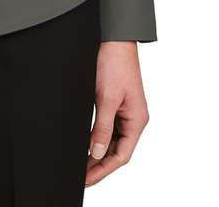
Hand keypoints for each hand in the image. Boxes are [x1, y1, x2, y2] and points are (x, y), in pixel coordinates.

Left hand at [85, 40, 148, 186]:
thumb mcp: (106, 98)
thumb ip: (103, 128)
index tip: (86, 179)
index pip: (122, 155)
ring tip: (82, 166)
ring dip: (99, 153)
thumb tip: (97, 153)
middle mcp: (134, 118)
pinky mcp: (116, 103)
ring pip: (113, 141)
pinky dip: (99, 139)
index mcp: (137, 120)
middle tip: (81, 177)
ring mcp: (126, 111)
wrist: (114, 38)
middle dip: (100, 165)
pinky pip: (109, 128)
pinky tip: (88, 145)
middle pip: (118, 150)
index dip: (103, 170)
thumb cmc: (114, 64)